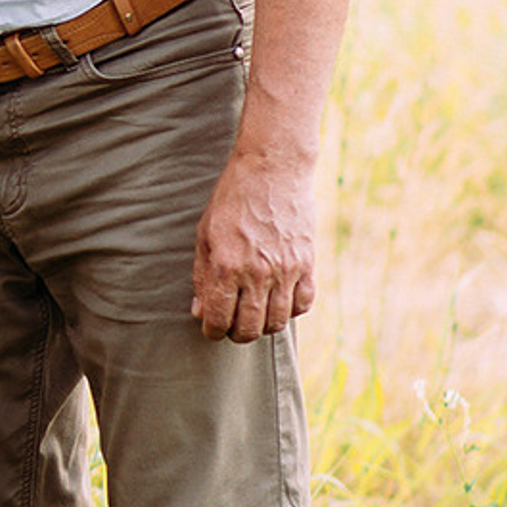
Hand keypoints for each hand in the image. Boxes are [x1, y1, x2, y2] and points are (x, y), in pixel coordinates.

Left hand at [191, 146, 315, 341]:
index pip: (219, 317)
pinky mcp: (307, 264)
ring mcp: (286, 270)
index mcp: (227, 265)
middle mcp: (258, 272)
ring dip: (263, 327)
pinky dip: (290, 311)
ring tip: (253, 318)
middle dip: (236, 334)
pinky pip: (303, 303)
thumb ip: (202, 276)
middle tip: (231, 327)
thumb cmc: (231, 201)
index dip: (212, 330)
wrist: (271, 171)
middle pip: (250, 327)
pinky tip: (277, 303)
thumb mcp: (205, 235)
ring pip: (277, 321)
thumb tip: (200, 311)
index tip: (210, 328)